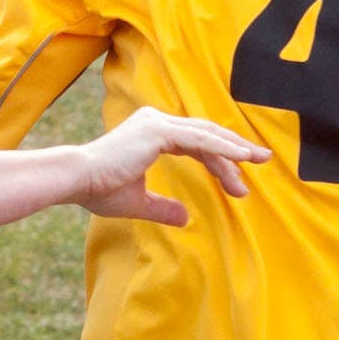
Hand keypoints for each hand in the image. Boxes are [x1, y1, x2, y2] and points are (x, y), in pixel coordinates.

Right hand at [71, 109, 269, 227]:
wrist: (76, 179)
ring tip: (258, 161)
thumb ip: (163, 207)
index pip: (194, 143)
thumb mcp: (138, 201)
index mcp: (150, 132)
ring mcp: (157, 123)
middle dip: (235, 149)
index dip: (219, 159)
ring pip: (206, 135)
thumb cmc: (98, 189)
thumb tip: (185, 217)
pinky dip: (221, 148)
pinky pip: (199, 139)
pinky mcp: (158, 131)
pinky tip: (241, 158)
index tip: (239, 179)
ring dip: (234, 149)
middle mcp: (155, 122)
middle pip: (205, 135)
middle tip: (262, 160)